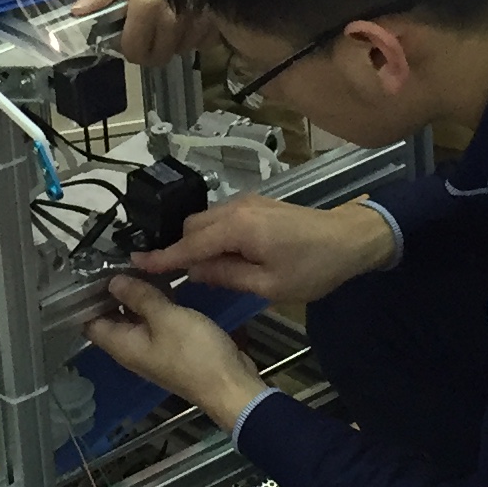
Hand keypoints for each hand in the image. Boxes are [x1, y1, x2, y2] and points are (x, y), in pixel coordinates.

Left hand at [72, 0, 211, 65]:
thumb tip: (78, 11)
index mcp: (147, 6)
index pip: (136, 51)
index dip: (130, 49)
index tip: (131, 39)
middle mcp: (174, 20)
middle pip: (160, 57)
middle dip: (153, 49)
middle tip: (152, 33)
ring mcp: (198, 22)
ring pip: (182, 51)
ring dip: (176, 43)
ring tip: (174, 23)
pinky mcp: (218, 20)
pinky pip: (205, 43)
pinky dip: (197, 37)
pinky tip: (193, 20)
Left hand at [81, 276, 266, 426]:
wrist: (229, 385)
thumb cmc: (194, 352)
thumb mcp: (166, 318)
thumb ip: (139, 297)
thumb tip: (113, 281)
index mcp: (122, 345)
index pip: (90, 322)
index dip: (87, 297)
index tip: (91, 268)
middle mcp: (132, 348)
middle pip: (112, 319)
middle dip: (112, 292)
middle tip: (116, 258)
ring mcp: (152, 348)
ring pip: (135, 318)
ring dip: (135, 296)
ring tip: (138, 264)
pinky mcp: (171, 346)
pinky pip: (155, 322)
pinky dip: (155, 304)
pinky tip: (163, 283)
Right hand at [126, 193, 395, 308]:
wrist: (351, 239)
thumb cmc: (314, 268)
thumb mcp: (268, 284)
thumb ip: (226, 276)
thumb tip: (194, 272)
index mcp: (238, 227)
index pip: (188, 243)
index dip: (162, 257)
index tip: (136, 264)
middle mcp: (237, 207)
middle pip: (192, 227)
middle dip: (181, 250)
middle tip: (175, 278)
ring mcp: (247, 202)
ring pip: (206, 221)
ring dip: (198, 243)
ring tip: (202, 272)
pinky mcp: (257, 205)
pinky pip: (222, 219)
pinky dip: (214, 236)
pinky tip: (223, 258)